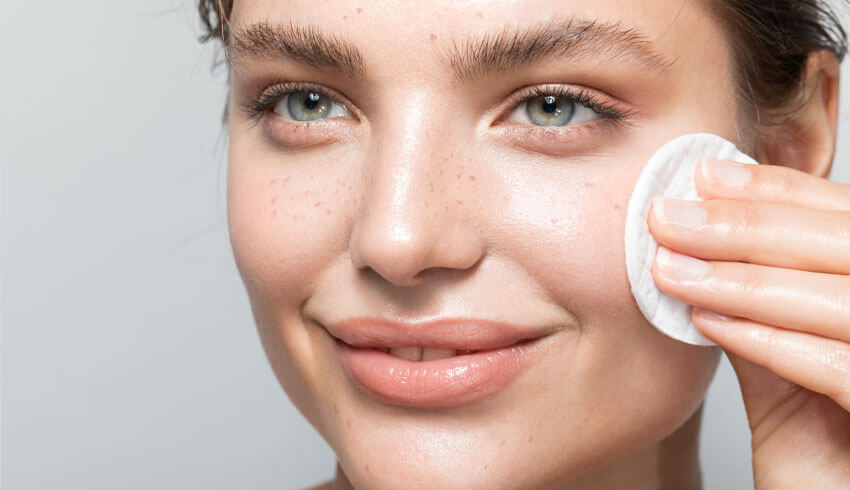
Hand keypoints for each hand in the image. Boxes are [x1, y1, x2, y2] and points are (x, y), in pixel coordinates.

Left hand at [647, 158, 849, 488]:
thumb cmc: (822, 449)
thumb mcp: (786, 366)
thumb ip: (762, 306)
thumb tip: (704, 244)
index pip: (848, 219)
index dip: (779, 192)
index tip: (706, 177)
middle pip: (848, 244)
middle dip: (748, 226)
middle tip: (668, 218)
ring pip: (845, 298)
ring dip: (746, 280)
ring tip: (671, 270)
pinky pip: (843, 367)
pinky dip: (772, 339)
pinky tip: (710, 322)